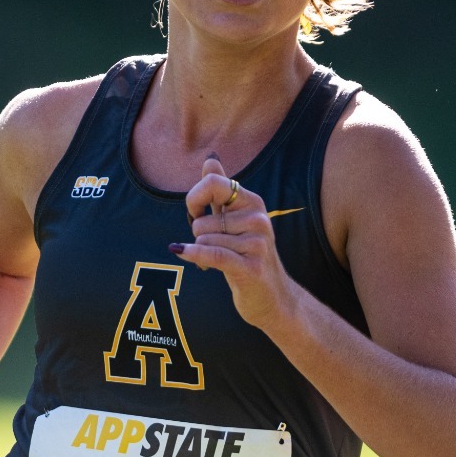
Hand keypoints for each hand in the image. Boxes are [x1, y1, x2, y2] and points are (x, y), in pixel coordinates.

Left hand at [169, 154, 295, 329]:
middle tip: (214, 247)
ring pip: (204, 239)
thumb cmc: (247, 255)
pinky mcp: (251, 267)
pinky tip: (182, 253)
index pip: (212, 184)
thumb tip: (210, 159)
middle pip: (201, 219)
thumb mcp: (235, 220)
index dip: (194, 199)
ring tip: (221, 261)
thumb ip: (221, 190)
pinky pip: (212, 254)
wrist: (273, 297)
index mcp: (253, 202)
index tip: (195, 214)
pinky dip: (193, 254)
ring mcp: (257, 243)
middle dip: (198, 235)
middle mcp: (258, 219)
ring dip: (202, 252)